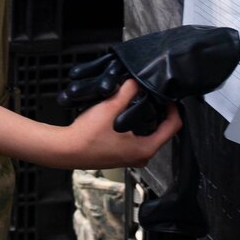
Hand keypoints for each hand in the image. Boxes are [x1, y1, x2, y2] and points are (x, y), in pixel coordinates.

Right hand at [44, 80, 183, 169]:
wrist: (66, 150)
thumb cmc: (87, 136)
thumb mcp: (110, 108)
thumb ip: (127, 91)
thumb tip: (136, 81)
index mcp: (145, 149)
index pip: (173, 126)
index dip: (173, 108)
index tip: (167, 96)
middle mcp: (141, 157)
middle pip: (163, 131)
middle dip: (159, 112)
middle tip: (153, 95)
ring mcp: (131, 158)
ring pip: (149, 136)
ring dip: (146, 119)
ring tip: (140, 102)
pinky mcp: (121, 156)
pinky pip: (137, 140)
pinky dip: (136, 127)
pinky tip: (126, 115)